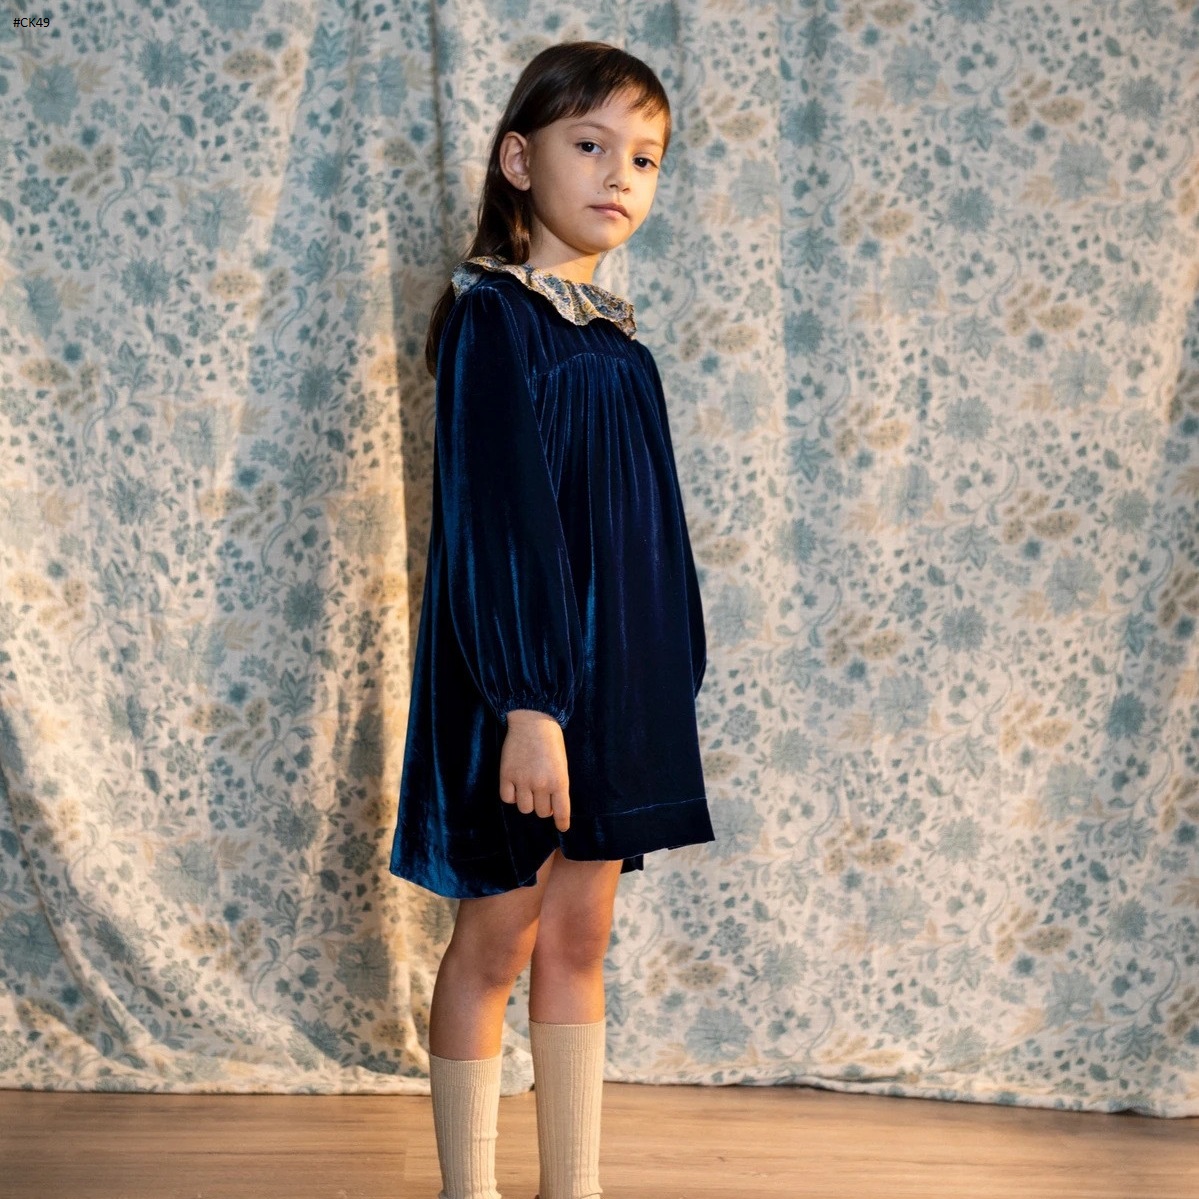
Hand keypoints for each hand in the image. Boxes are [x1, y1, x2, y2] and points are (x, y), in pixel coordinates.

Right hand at [499, 709, 570, 831]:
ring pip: (524, 808)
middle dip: (543, 807)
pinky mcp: (506, 775)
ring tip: (527, 789)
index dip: (561, 822)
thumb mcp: (562, 764)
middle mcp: (541, 784)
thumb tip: (552, 805)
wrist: (533, 720)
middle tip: (541, 795)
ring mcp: (522, 780)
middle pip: (541, 812)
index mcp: (559, 781)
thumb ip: (558, 784)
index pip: (561, 811)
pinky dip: (511, 796)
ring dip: (526, 802)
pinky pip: (507, 798)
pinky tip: (514, 786)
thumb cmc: (551, 741)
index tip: (561, 827)